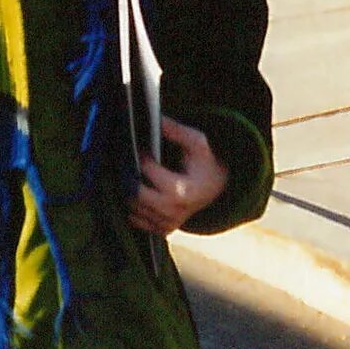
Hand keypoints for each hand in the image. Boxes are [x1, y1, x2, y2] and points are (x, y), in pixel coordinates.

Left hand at [128, 115, 227, 236]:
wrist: (218, 187)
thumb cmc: (206, 161)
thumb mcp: (196, 142)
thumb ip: (175, 131)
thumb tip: (155, 118)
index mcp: (181, 190)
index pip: (148, 172)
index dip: (142, 157)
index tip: (143, 149)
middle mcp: (174, 211)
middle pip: (136, 195)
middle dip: (131, 177)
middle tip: (132, 163)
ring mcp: (169, 223)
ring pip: (134, 209)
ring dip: (131, 192)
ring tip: (137, 176)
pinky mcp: (164, 229)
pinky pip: (137, 221)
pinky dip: (135, 207)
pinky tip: (142, 193)